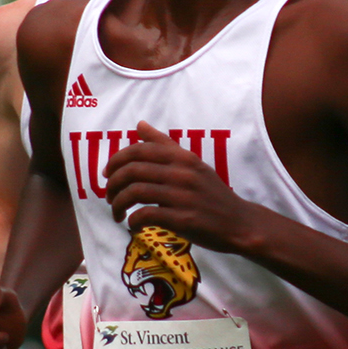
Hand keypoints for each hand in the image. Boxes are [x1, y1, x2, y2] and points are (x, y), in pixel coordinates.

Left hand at [103, 122, 253, 252]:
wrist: (239, 223)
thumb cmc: (212, 194)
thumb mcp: (192, 164)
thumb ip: (164, 145)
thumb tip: (140, 124)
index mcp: (182, 158)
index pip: (138, 150)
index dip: (116, 161)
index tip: (108, 174)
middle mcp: (182, 173)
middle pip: (132, 171)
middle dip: (113, 185)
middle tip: (110, 197)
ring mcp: (183, 196)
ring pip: (135, 193)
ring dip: (118, 204)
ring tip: (117, 213)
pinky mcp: (183, 219)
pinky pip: (146, 215)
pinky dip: (133, 220)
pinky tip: (133, 225)